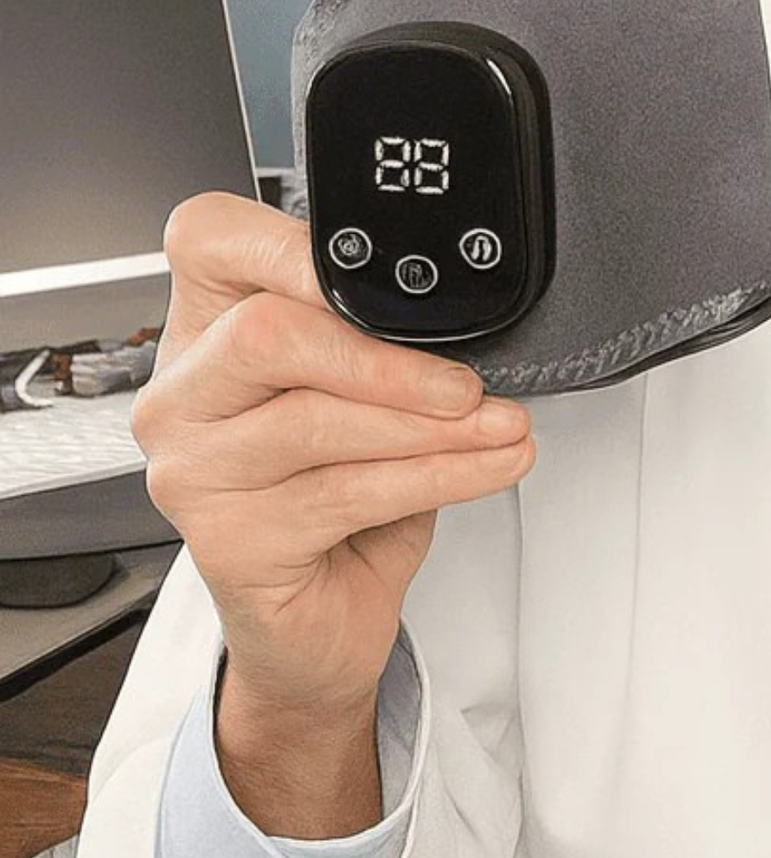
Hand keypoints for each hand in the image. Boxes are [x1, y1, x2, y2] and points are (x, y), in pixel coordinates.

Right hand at [133, 192, 535, 717]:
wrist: (320, 616)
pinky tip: (490, 467)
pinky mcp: (226, 540)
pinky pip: (346, 491)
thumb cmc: (346, 493)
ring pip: (316, 420)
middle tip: (469, 385)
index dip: (296, 246)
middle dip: (390, 360)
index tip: (398, 281)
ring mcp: (192, 469)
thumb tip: (468, 309)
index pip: (212, 240)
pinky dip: (439, 475)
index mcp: (208, 327)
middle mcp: (182, 394)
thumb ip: (382, 337)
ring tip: (502, 427)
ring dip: (432, 426)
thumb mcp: (367, 393)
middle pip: (268, 335)